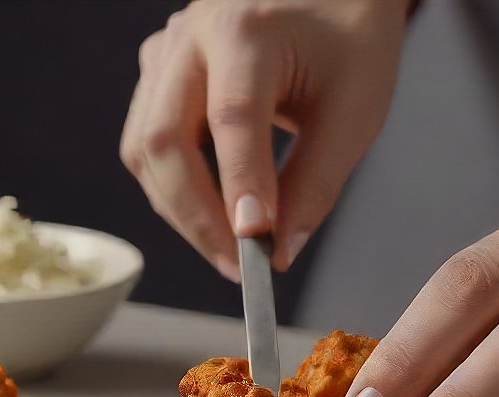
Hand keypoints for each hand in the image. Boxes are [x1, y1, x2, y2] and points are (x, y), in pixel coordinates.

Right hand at [120, 0, 409, 280]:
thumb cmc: (350, 38)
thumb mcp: (353, 111)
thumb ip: (315, 184)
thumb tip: (279, 251)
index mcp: (247, 28)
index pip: (233, 120)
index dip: (240, 189)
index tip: (258, 250)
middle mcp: (191, 35)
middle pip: (164, 142)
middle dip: (197, 219)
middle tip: (239, 267)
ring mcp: (167, 52)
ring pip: (145, 150)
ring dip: (181, 210)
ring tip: (228, 248)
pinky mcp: (161, 73)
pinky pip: (148, 142)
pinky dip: (174, 187)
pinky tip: (210, 208)